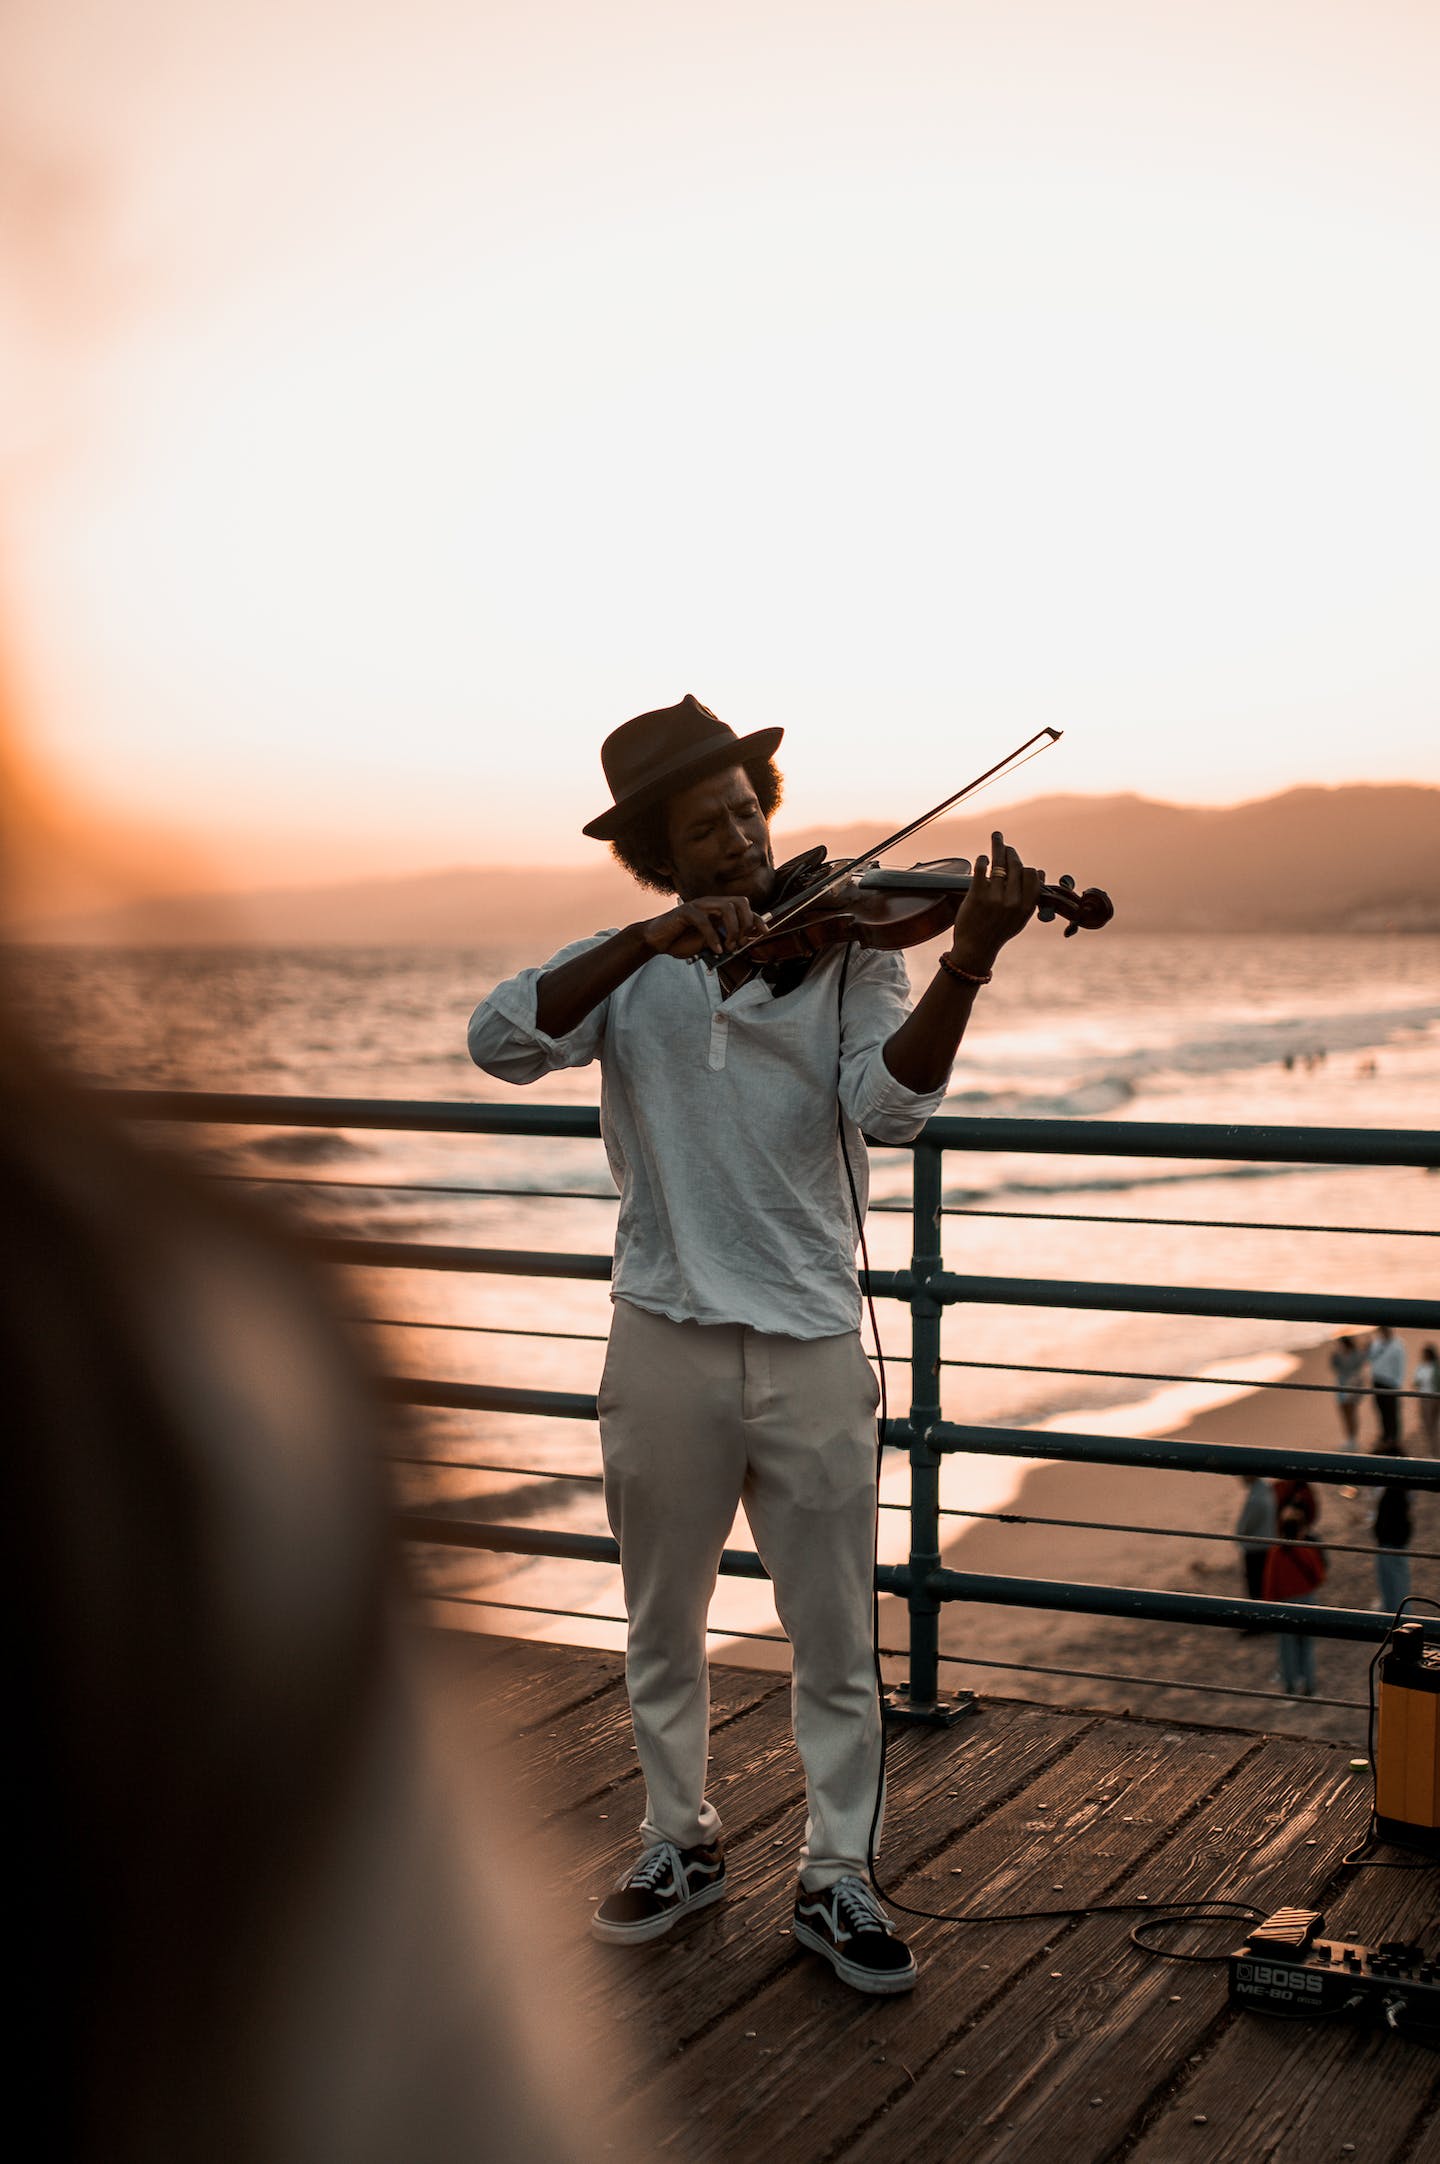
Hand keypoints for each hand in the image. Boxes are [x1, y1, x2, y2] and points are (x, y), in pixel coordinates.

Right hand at [638, 894, 766, 959]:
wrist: (658, 941)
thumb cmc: (682, 941)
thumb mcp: (710, 943)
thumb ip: (725, 940)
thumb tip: (745, 942)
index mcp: (718, 909)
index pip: (744, 908)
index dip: (757, 919)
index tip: (764, 932)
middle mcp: (711, 903)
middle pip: (740, 902)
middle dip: (746, 923)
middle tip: (740, 942)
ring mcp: (699, 905)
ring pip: (726, 908)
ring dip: (732, 930)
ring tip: (728, 946)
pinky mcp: (685, 911)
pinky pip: (704, 921)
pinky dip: (713, 937)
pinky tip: (715, 949)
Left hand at [948, 830, 1042, 971]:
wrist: (975, 950)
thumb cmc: (997, 932)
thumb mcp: (1020, 919)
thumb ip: (1030, 897)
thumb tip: (1039, 871)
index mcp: (1026, 907)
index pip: (1032, 875)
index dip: (1025, 866)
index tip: (1018, 861)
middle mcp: (1013, 901)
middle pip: (1016, 866)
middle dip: (1011, 852)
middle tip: (1005, 846)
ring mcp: (995, 898)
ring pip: (1000, 863)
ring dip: (998, 847)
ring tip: (997, 839)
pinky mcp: (977, 896)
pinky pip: (983, 869)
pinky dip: (983, 859)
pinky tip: (983, 858)